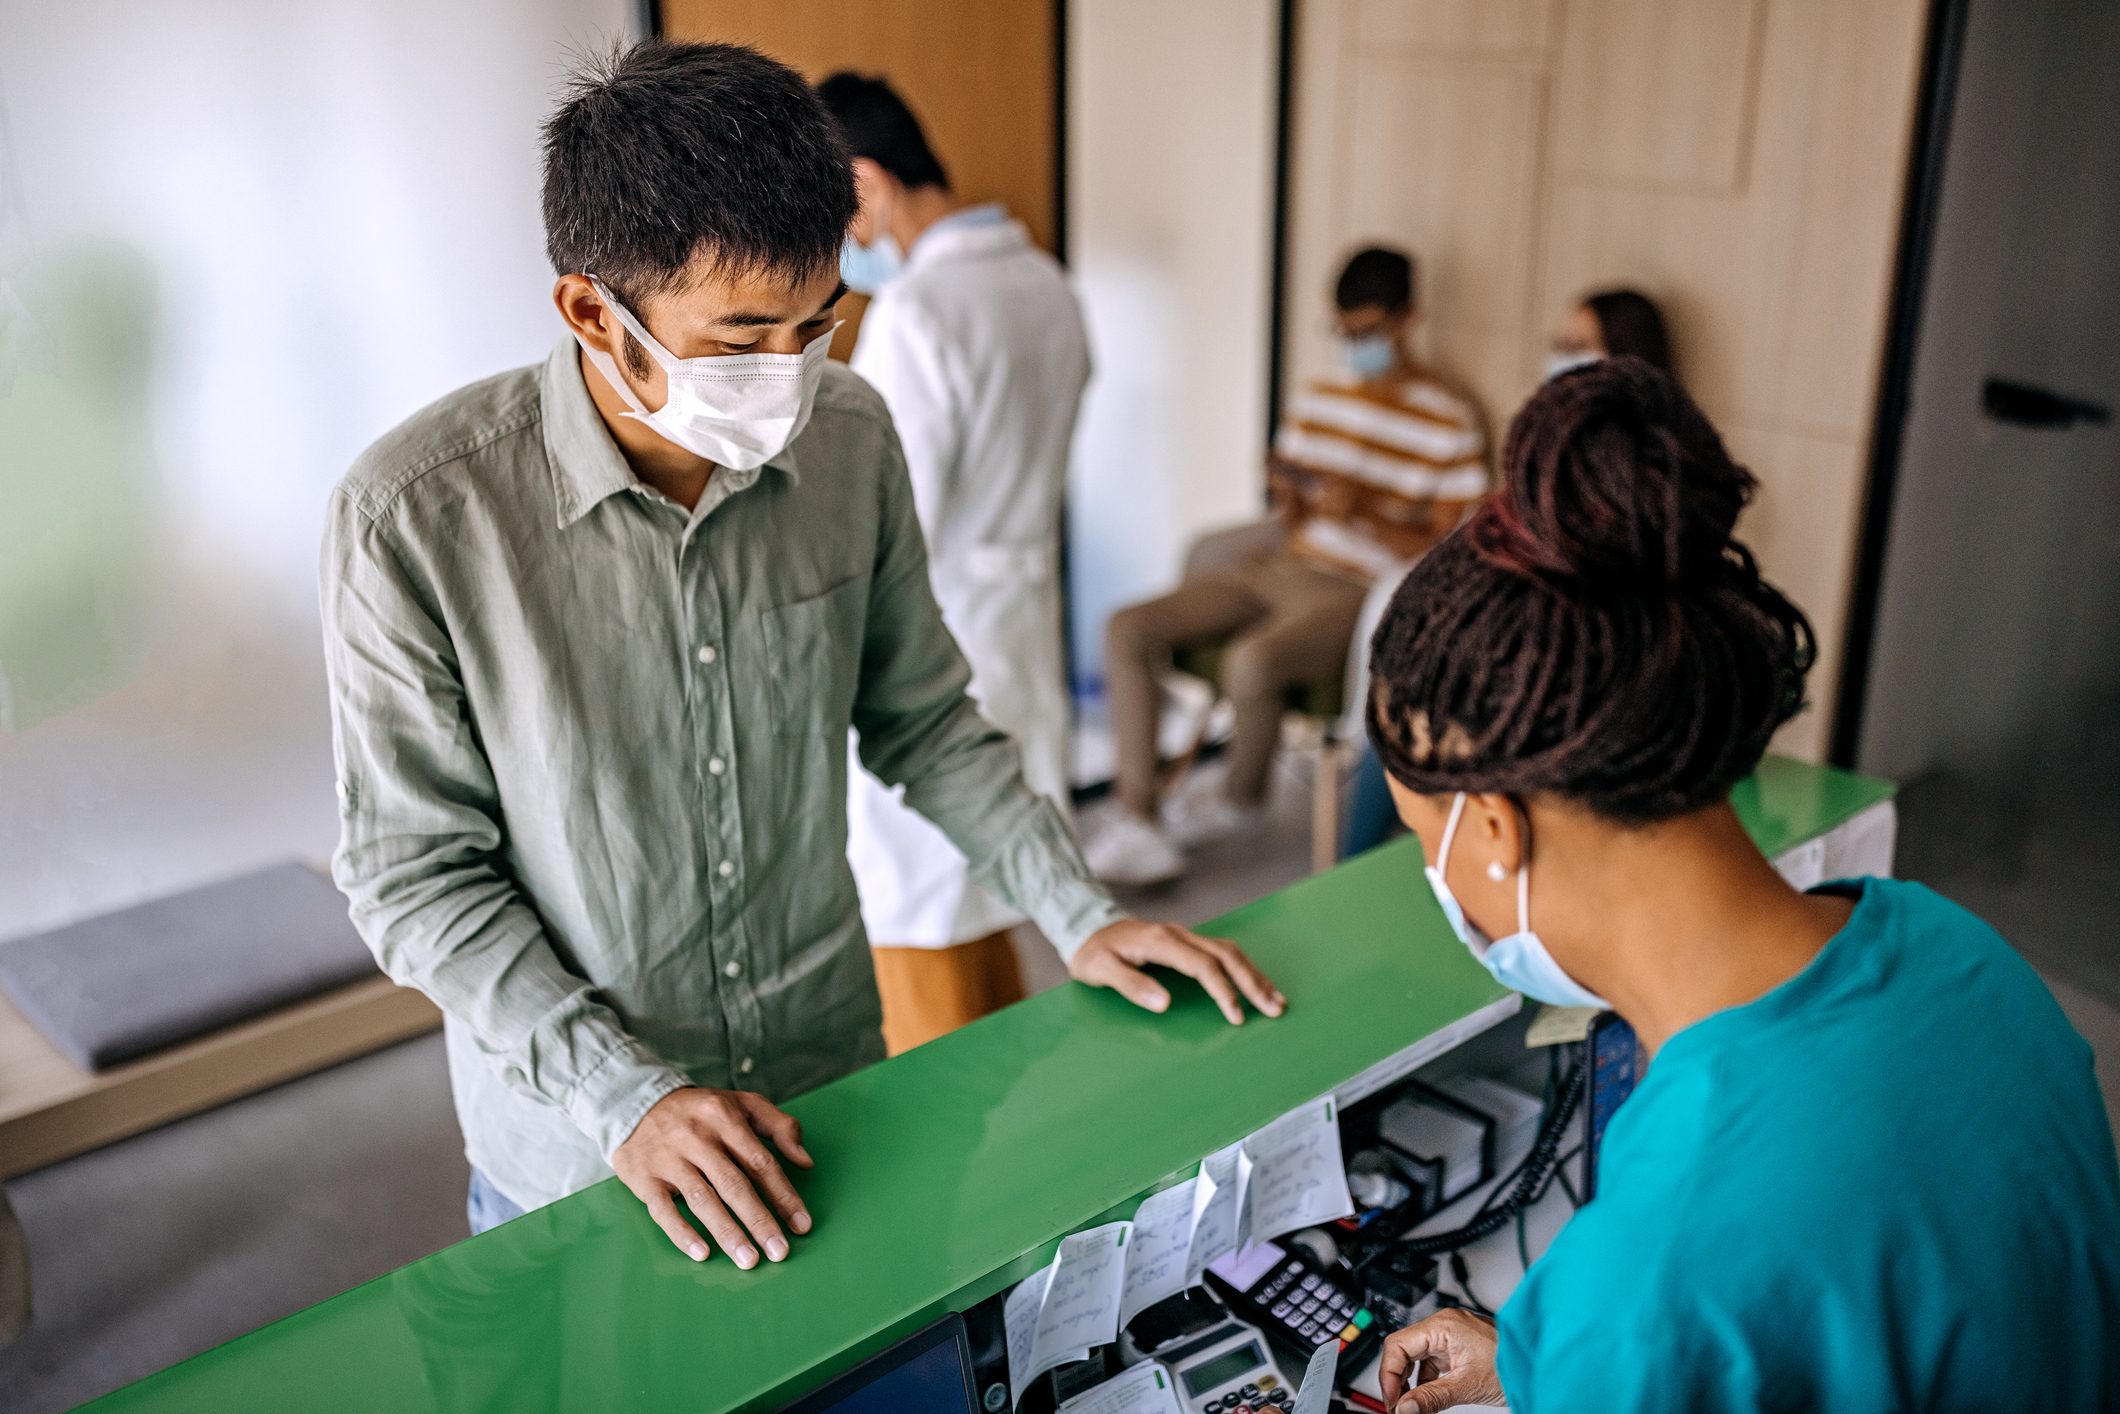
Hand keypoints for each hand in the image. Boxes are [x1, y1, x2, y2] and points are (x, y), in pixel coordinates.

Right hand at [612, 1086, 812, 1267]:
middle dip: (759, 1221)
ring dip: (727, 1233)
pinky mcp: (643, 1177)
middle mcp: (697, 1137)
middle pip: (734, 1185)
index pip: (760, 1162)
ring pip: (702, 1199)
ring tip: (748, 1260)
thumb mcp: (742, 1104)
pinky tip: (702, 1253)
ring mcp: (668, 1158)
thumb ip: (780, 1127)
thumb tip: (806, 1162)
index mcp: (725, 1118)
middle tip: (779, 1252)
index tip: (801, 1225)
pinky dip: (682, 1233)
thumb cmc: (700, 1111)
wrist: (635, 1103)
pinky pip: (663, 1209)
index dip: (783, 1195)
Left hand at [1069, 920, 1284, 1024]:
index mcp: (1160, 941)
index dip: (1222, 990)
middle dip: (1252, 982)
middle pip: (1226, 954)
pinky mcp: (1185, 942)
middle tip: (1274, 1008)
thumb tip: (1165, 1003)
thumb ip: (1132, 985)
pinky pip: (1221, 953)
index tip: (1236, 1015)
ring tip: (1274, 999)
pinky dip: (1242, 969)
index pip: (1203, 965)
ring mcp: (1183, 936)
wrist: (1086, 927)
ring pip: (1229, 951)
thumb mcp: (1101, 971)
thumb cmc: (1092, 953)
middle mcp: (1178, 934)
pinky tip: (1254, 984)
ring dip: (1253, 975)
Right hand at [1379, 1309, 1504, 1412]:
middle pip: (1404, 1350)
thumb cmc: (1514, 1362)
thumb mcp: (1467, 1385)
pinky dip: (1426, 1381)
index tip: (1392, 1401)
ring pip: (1417, 1358)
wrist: (1540, 1362)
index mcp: (1443, 1325)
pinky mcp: (1459, 1347)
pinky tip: (1428, 1397)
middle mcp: (1444, 1325)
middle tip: (1399, 1406)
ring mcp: (1452, 1336)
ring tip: (1413, 1405)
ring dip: (1411, 1382)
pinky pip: (1432, 1362)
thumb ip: (1431, 1397)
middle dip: (1398, 1380)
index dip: (1388, 1375)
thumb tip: (1405, 1408)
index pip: (1398, 1345)